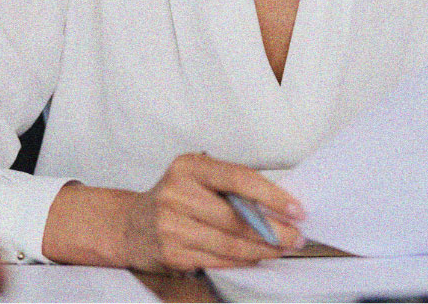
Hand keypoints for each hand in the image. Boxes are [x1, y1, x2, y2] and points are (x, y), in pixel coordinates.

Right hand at [122, 152, 304, 272]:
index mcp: (189, 167)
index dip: (272, 196)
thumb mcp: (196, 177)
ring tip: (281, 248)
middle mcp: (177, 194)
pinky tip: (256, 257)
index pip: (238, 178)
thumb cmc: (174, 198)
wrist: (131, 224)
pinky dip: (242, 261)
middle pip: (237, 218)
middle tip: (296, 236)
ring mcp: (172, 226)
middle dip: (274, 230)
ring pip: (230, 244)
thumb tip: (278, 205)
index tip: (296, 209)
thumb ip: (230, 186)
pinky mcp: (172, 253)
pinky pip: (218, 260)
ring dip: (262, 249)